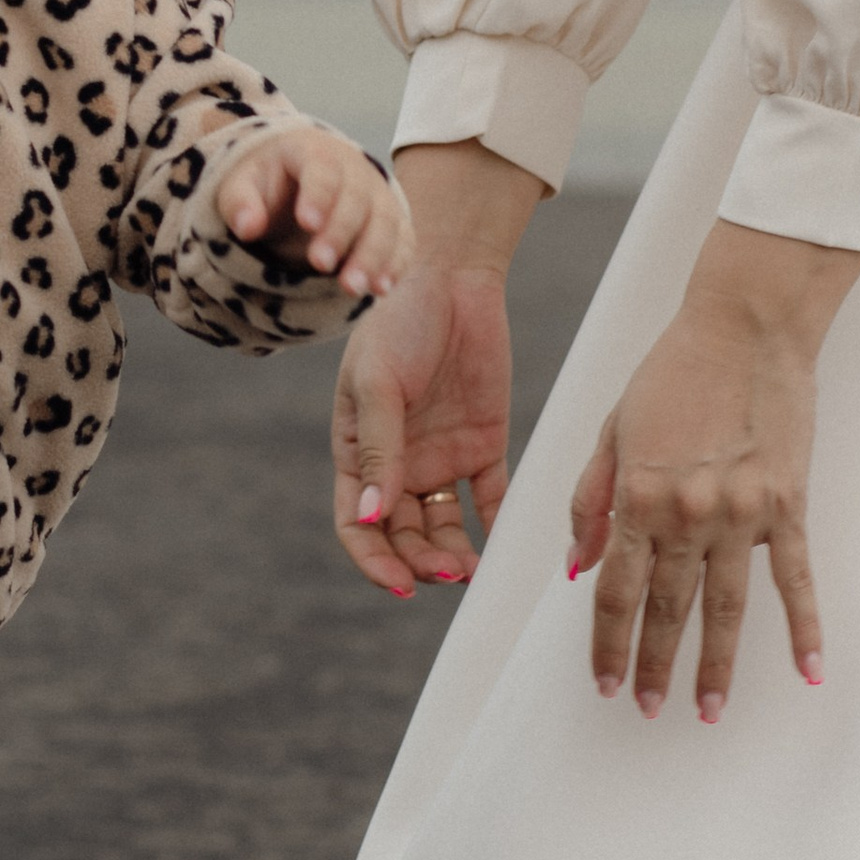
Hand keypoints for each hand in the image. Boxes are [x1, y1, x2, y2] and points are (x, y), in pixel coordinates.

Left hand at [217, 124, 412, 300]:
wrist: (298, 179)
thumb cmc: (268, 183)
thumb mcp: (241, 185)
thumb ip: (240, 202)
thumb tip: (247, 227)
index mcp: (314, 151)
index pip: (323, 169)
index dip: (318, 195)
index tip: (307, 223)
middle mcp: (355, 169)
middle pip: (357, 198)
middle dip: (342, 233)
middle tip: (320, 264)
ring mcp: (377, 194)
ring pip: (386, 222)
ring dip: (372, 256)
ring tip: (352, 288)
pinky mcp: (392, 221)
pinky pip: (402, 241)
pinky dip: (395, 264)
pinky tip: (380, 289)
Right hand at [333, 139, 539, 598]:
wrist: (452, 276)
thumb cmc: (398, 322)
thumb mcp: (378, 382)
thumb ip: (380, 450)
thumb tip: (373, 517)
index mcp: (359, 451)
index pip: (357, 523)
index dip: (373, 559)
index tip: (399, 583)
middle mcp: (398, 464)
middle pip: (403, 535)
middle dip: (420, 562)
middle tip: (448, 572)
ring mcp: (440, 456)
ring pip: (444, 527)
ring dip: (454, 554)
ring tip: (472, 568)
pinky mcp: (483, 445)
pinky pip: (489, 498)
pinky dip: (495, 525)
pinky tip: (501, 544)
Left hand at [568, 222, 859, 716]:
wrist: (745, 325)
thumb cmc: (672, 371)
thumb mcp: (611, 430)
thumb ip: (591, 500)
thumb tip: (575, 565)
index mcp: (638, 496)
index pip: (616, 589)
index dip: (607, 641)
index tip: (604, 681)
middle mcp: (688, 513)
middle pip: (667, 609)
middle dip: (654, 665)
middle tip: (646, 710)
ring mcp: (743, 513)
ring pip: (725, 608)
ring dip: (714, 665)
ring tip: (706, 711)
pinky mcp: (789, 505)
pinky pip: (796, 579)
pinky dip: (804, 628)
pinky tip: (808, 671)